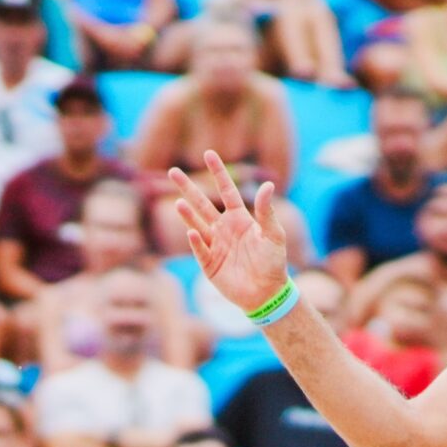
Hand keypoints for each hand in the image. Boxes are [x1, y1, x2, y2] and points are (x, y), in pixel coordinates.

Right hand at [168, 151, 294, 315]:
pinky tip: (191, 231)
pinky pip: (200, 250)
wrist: (267, 292)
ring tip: (179, 201)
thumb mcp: (274, 235)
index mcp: (239, 219)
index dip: (218, 172)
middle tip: (172, 171)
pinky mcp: (209, 264)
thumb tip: (268, 184)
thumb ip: (266, 212)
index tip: (209, 154)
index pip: (226, 190)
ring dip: (187, 214)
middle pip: (202, 204)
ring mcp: (214, 245)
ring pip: (196, 224)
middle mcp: (223, 229)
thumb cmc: (273, 262)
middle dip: (188, 188)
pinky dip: (196, 241)